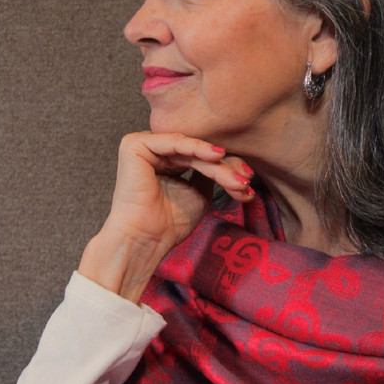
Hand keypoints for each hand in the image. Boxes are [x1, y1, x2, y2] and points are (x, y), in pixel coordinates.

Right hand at [79, 132, 253, 301]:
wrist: (144, 241)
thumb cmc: (169, 224)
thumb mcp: (199, 192)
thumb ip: (210, 172)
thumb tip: (229, 157)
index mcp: (165, 161)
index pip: (200, 157)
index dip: (226, 167)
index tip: (248, 182)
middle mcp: (154, 150)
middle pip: (197, 153)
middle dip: (226, 167)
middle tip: (246, 181)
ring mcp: (143, 145)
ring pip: (190, 149)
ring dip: (217, 163)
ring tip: (236, 177)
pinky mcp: (135, 145)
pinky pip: (173, 142)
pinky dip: (196, 148)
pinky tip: (216, 155)